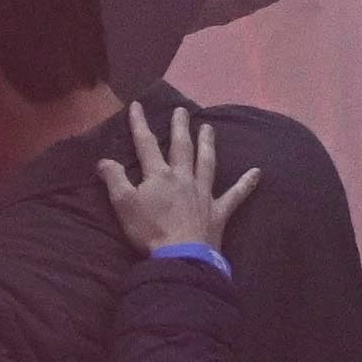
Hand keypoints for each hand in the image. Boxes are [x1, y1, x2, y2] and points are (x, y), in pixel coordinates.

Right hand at [96, 99, 262, 260]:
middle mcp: (184, 178)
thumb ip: (114, 179)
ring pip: (207, 162)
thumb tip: (104, 160)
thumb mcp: (123, 204)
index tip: (137, 105)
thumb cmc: (150, 231)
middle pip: (182, 147)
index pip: (146, 144)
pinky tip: (258, 172)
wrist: (180, 256)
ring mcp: (204, 193)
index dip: (140, 124)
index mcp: (159, 175)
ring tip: (209, 128)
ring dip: (207, 144)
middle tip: (182, 110)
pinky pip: (236, 195)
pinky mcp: (218, 211)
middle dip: (180, 127)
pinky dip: (246, 184)